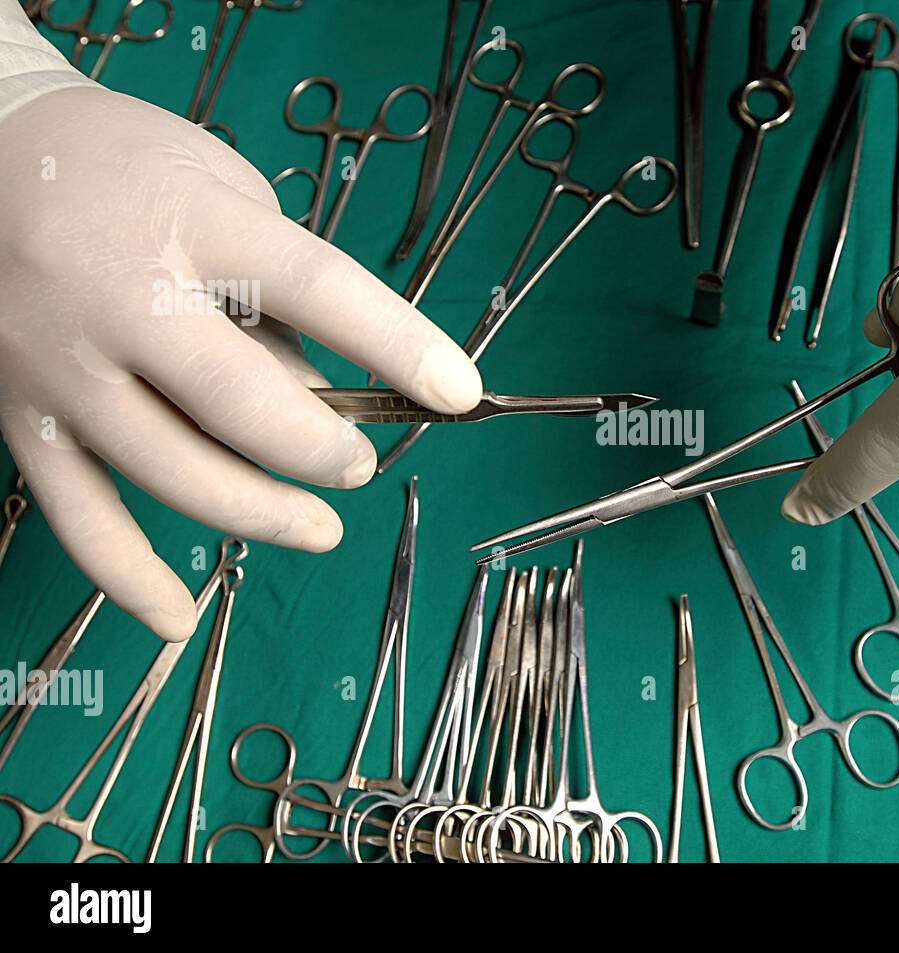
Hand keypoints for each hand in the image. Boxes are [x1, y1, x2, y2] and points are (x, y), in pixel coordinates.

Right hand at [0, 86, 481, 639]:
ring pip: (174, 471)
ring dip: (262, 515)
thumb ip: (276, 286)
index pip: (318, 287)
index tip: (459, 391)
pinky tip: (179, 619)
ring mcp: (62, 363)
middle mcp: (122, 294)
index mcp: (193, 222)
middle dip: (322, 450)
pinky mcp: (18, 414)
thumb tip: (324, 393)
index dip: (398, 345)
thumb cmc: (124, 166)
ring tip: (320, 527)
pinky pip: (76, 515)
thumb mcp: (221, 190)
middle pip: (242, 401)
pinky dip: (129, 578)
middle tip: (358, 464)